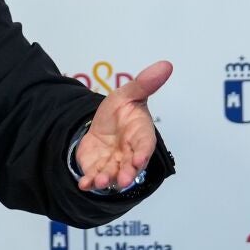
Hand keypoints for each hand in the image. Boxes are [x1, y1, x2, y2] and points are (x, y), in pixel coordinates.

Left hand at [75, 60, 171, 192]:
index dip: (143, 152)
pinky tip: (84, 184)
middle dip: (127, 173)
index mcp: (140, 135)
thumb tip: (166, 64)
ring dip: (108, 179)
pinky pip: (94, 177)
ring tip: (102, 181)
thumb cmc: (121, 111)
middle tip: (124, 179)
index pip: (144, 145)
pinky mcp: (97, 167)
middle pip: (130, 166)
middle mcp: (129, 153)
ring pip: (113, 174)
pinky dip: (90, 182)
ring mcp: (114, 163)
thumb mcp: (128, 94)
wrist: (101, 123)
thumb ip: (144, 84)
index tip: (139, 158)